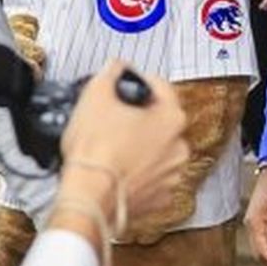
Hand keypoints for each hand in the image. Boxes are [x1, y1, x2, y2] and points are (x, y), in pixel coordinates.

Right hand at [60, 60, 188, 223]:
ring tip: (115, 146)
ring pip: (158, 149)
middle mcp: (179, 146)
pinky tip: (119, 170)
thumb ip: (111, 72)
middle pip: (161, 119)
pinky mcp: (159, 198)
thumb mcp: (96, 96)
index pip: (161, 86)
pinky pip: (152, 177)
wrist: (87, 199)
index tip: (127, 82)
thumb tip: (116, 66)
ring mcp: (171, 174)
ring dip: (142, 146)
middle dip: (141, 116)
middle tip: (116, 118)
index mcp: (172, 117)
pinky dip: (139, 172)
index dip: (141, 80)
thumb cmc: (94, 152)